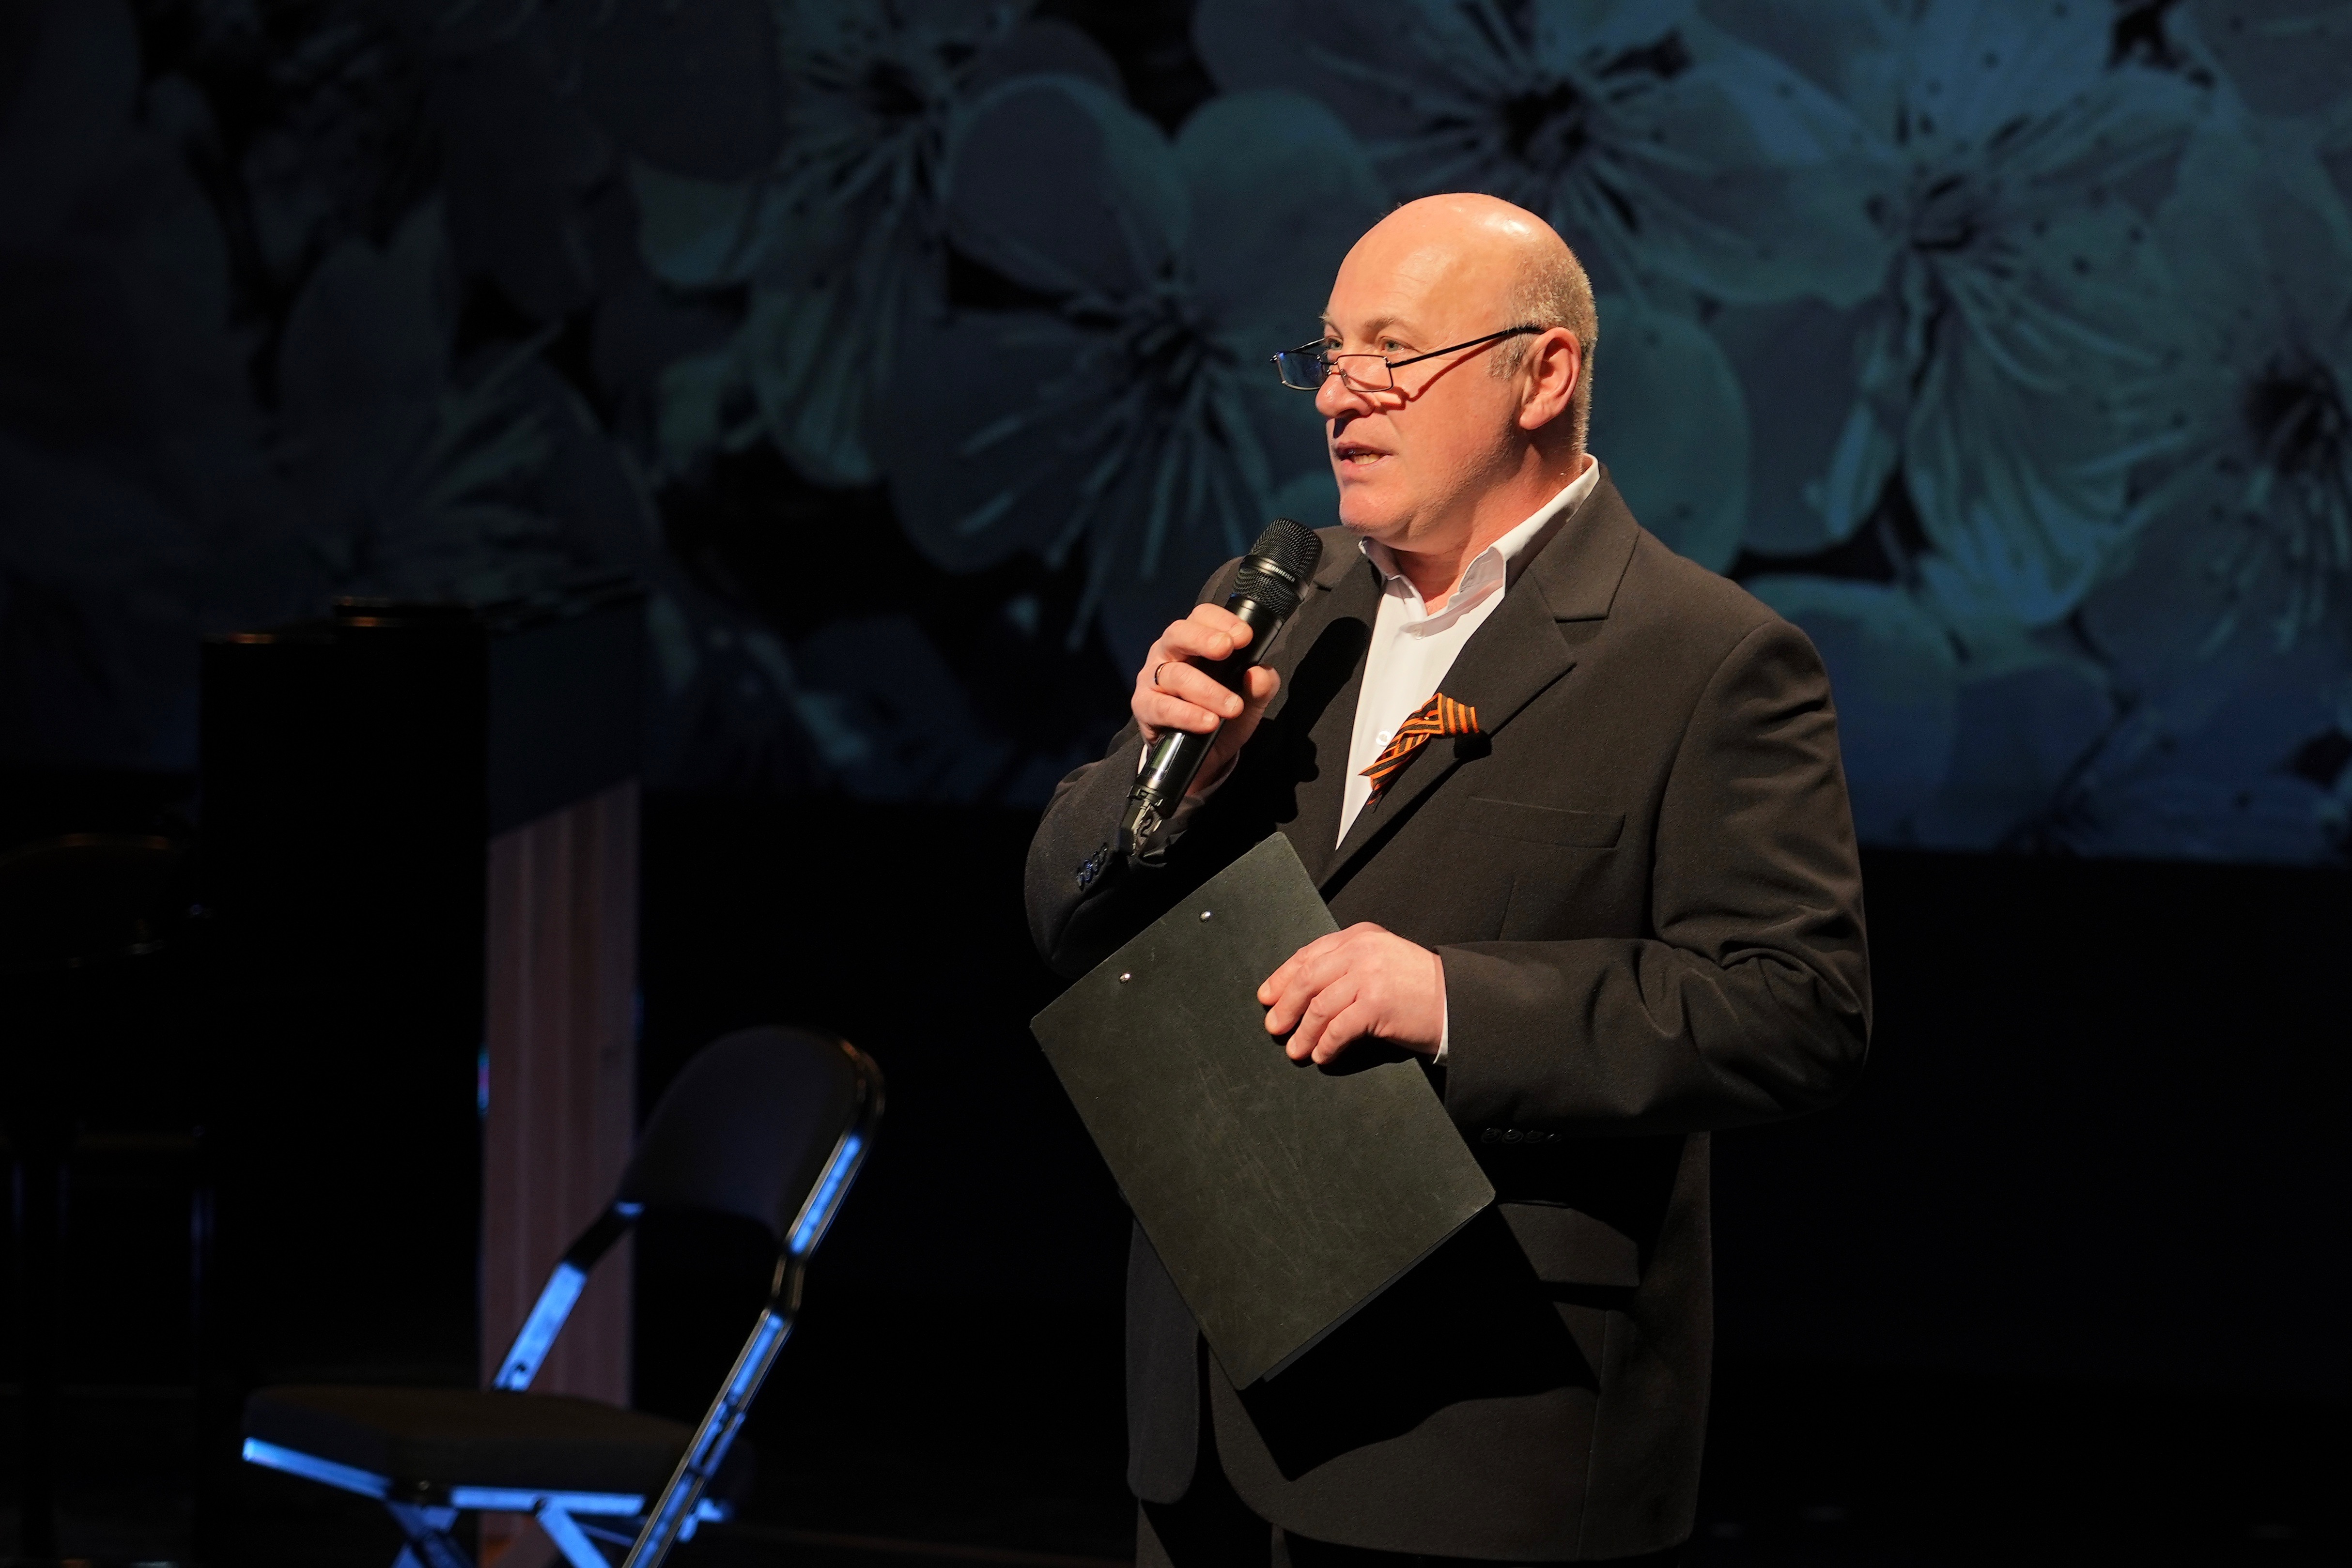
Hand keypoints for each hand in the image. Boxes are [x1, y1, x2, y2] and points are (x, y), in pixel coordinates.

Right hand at [1133, 604, 1281, 797]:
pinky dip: (1187, 714)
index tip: (1245, 636)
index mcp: (1194, 642)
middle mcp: (1169, 653)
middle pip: (1178, 634)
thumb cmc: (1222, 716)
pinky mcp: (1144, 706)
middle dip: (1203, 639)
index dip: (1222, 621)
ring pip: (1175, 675)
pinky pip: (1161, 707)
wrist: (1202, 755)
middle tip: (1226, 648)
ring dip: (1207, 691)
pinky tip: (1208, 722)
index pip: (1202, 617)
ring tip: (1233, 708)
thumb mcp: (1250, 702)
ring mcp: (1152, 679)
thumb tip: (1259, 674)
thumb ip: (1261, 687)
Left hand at [1258, 923, 1445, 1064]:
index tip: (1267, 996)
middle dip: (1286, 1005)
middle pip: (1307, 979)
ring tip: (1296, 1050)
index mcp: (1359, 937)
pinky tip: (1321, 1055)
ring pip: (1319, 1006)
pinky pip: (1338, 1028)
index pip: (1309, 954)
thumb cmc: (1417, 988)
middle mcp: (1361, 951)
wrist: (1458, 1001)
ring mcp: (1369, 976)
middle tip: (1273, 1026)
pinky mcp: (1376, 1004)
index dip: (1283, 977)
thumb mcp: (1380, 961)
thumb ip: (1347, 965)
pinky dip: (1325, 1045)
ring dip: (1303, 1032)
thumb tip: (1303, 992)